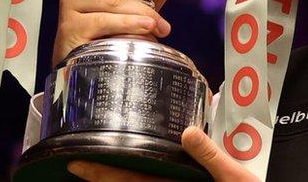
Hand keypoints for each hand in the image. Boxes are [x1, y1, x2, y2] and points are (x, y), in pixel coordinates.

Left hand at [67, 127, 257, 180]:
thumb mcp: (233, 176)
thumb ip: (211, 156)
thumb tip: (187, 132)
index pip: (132, 181)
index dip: (103, 174)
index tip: (77, 163)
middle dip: (101, 177)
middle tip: (74, 164)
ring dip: (117, 179)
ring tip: (98, 164)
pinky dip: (140, 177)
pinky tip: (138, 167)